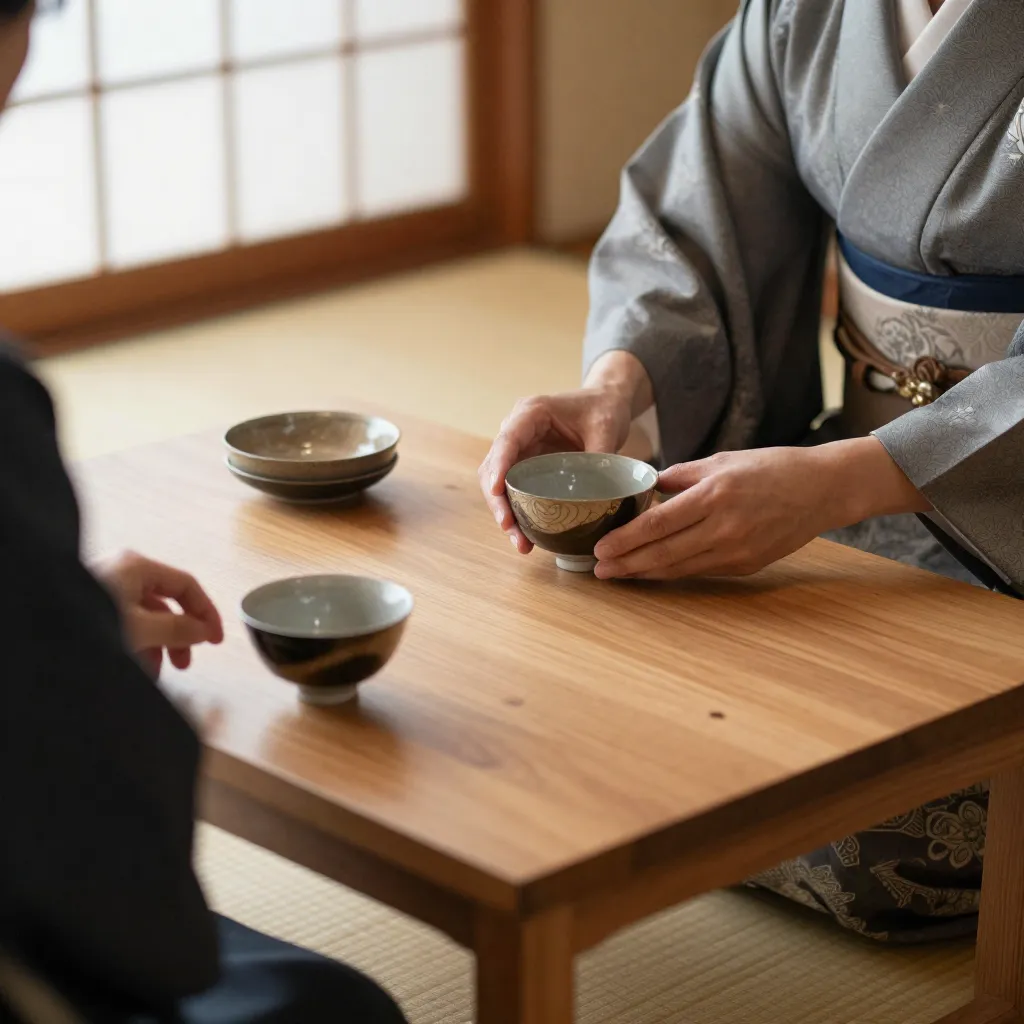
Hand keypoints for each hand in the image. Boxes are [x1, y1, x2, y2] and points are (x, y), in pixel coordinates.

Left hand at [97, 551, 223, 675]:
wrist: (32, 636)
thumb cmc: (86, 624)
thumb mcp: (139, 628)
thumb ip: (176, 629)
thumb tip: (205, 631)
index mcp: (137, 567)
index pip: (187, 585)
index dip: (206, 612)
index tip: (215, 641)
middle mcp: (123, 571)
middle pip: (166, 603)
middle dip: (178, 636)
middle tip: (183, 663)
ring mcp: (104, 587)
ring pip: (145, 617)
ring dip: (157, 645)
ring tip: (154, 672)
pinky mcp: (89, 605)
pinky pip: (125, 622)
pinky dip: (136, 642)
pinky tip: (135, 665)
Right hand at [479, 352, 651, 551]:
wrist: (606, 404)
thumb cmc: (603, 408)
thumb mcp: (606, 428)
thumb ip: (599, 457)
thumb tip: (596, 495)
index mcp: (531, 413)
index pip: (507, 440)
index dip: (499, 466)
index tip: (496, 490)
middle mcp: (517, 431)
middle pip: (494, 467)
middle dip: (498, 500)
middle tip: (509, 527)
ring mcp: (520, 450)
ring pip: (499, 484)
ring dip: (505, 513)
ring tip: (521, 543)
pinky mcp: (527, 467)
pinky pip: (514, 491)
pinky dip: (517, 513)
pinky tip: (527, 537)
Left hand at [593, 437, 928, 579]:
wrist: (822, 489)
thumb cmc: (771, 468)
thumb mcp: (722, 460)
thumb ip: (680, 476)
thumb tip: (646, 487)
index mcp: (714, 494)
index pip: (658, 524)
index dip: (626, 540)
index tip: (600, 547)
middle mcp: (724, 526)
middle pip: (663, 553)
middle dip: (626, 564)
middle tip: (598, 569)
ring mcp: (737, 550)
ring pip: (679, 569)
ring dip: (644, 574)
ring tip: (618, 575)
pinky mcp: (747, 565)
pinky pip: (701, 572)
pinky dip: (673, 573)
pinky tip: (652, 572)